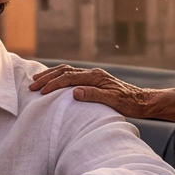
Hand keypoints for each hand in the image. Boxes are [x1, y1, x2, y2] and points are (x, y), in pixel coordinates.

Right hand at [29, 65, 155, 117]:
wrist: (142, 102)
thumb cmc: (129, 103)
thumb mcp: (112, 101)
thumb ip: (93, 95)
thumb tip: (74, 92)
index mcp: (96, 77)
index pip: (69, 78)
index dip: (53, 84)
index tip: (40, 91)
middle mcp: (93, 73)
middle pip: (65, 71)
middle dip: (47, 77)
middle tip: (31, 85)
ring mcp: (93, 76)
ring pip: (67, 71)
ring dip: (51, 75)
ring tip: (37, 80)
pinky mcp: (94, 80)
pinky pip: (72, 75)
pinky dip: (60, 76)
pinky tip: (54, 81)